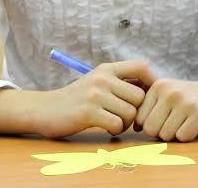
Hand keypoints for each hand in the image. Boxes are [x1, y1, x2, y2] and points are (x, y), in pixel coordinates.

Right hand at [0, 60, 154, 138]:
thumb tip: (152, 90)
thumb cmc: (77, 99)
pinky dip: (115, 130)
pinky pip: (117, 125)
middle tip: (125, 118)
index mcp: (107, 69)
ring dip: (125, 123)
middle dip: (137, 111)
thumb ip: (121, 83)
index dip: (152, 81)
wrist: (44, 109)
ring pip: (130, 113)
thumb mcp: (98, 82)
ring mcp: (95, 95)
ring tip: (112, 122)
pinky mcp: (87, 112)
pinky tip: (105, 128)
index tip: (151, 97)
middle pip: (140, 97)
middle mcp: (102, 78)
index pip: (142, 67)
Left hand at [135, 74, 197, 141]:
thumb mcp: (167, 94)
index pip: (140, 120)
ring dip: (176, 134)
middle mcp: (170, 91)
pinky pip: (183, 137)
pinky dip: (189, 136)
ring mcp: (186, 101)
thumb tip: (133, 127)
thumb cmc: (190, 99)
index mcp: (158, 86)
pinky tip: (197, 123)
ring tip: (187, 120)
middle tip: (178, 121)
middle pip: (151, 130)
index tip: (167, 116)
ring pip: (166, 135)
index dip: (153, 124)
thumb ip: (148, 107)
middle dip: (163, 132)